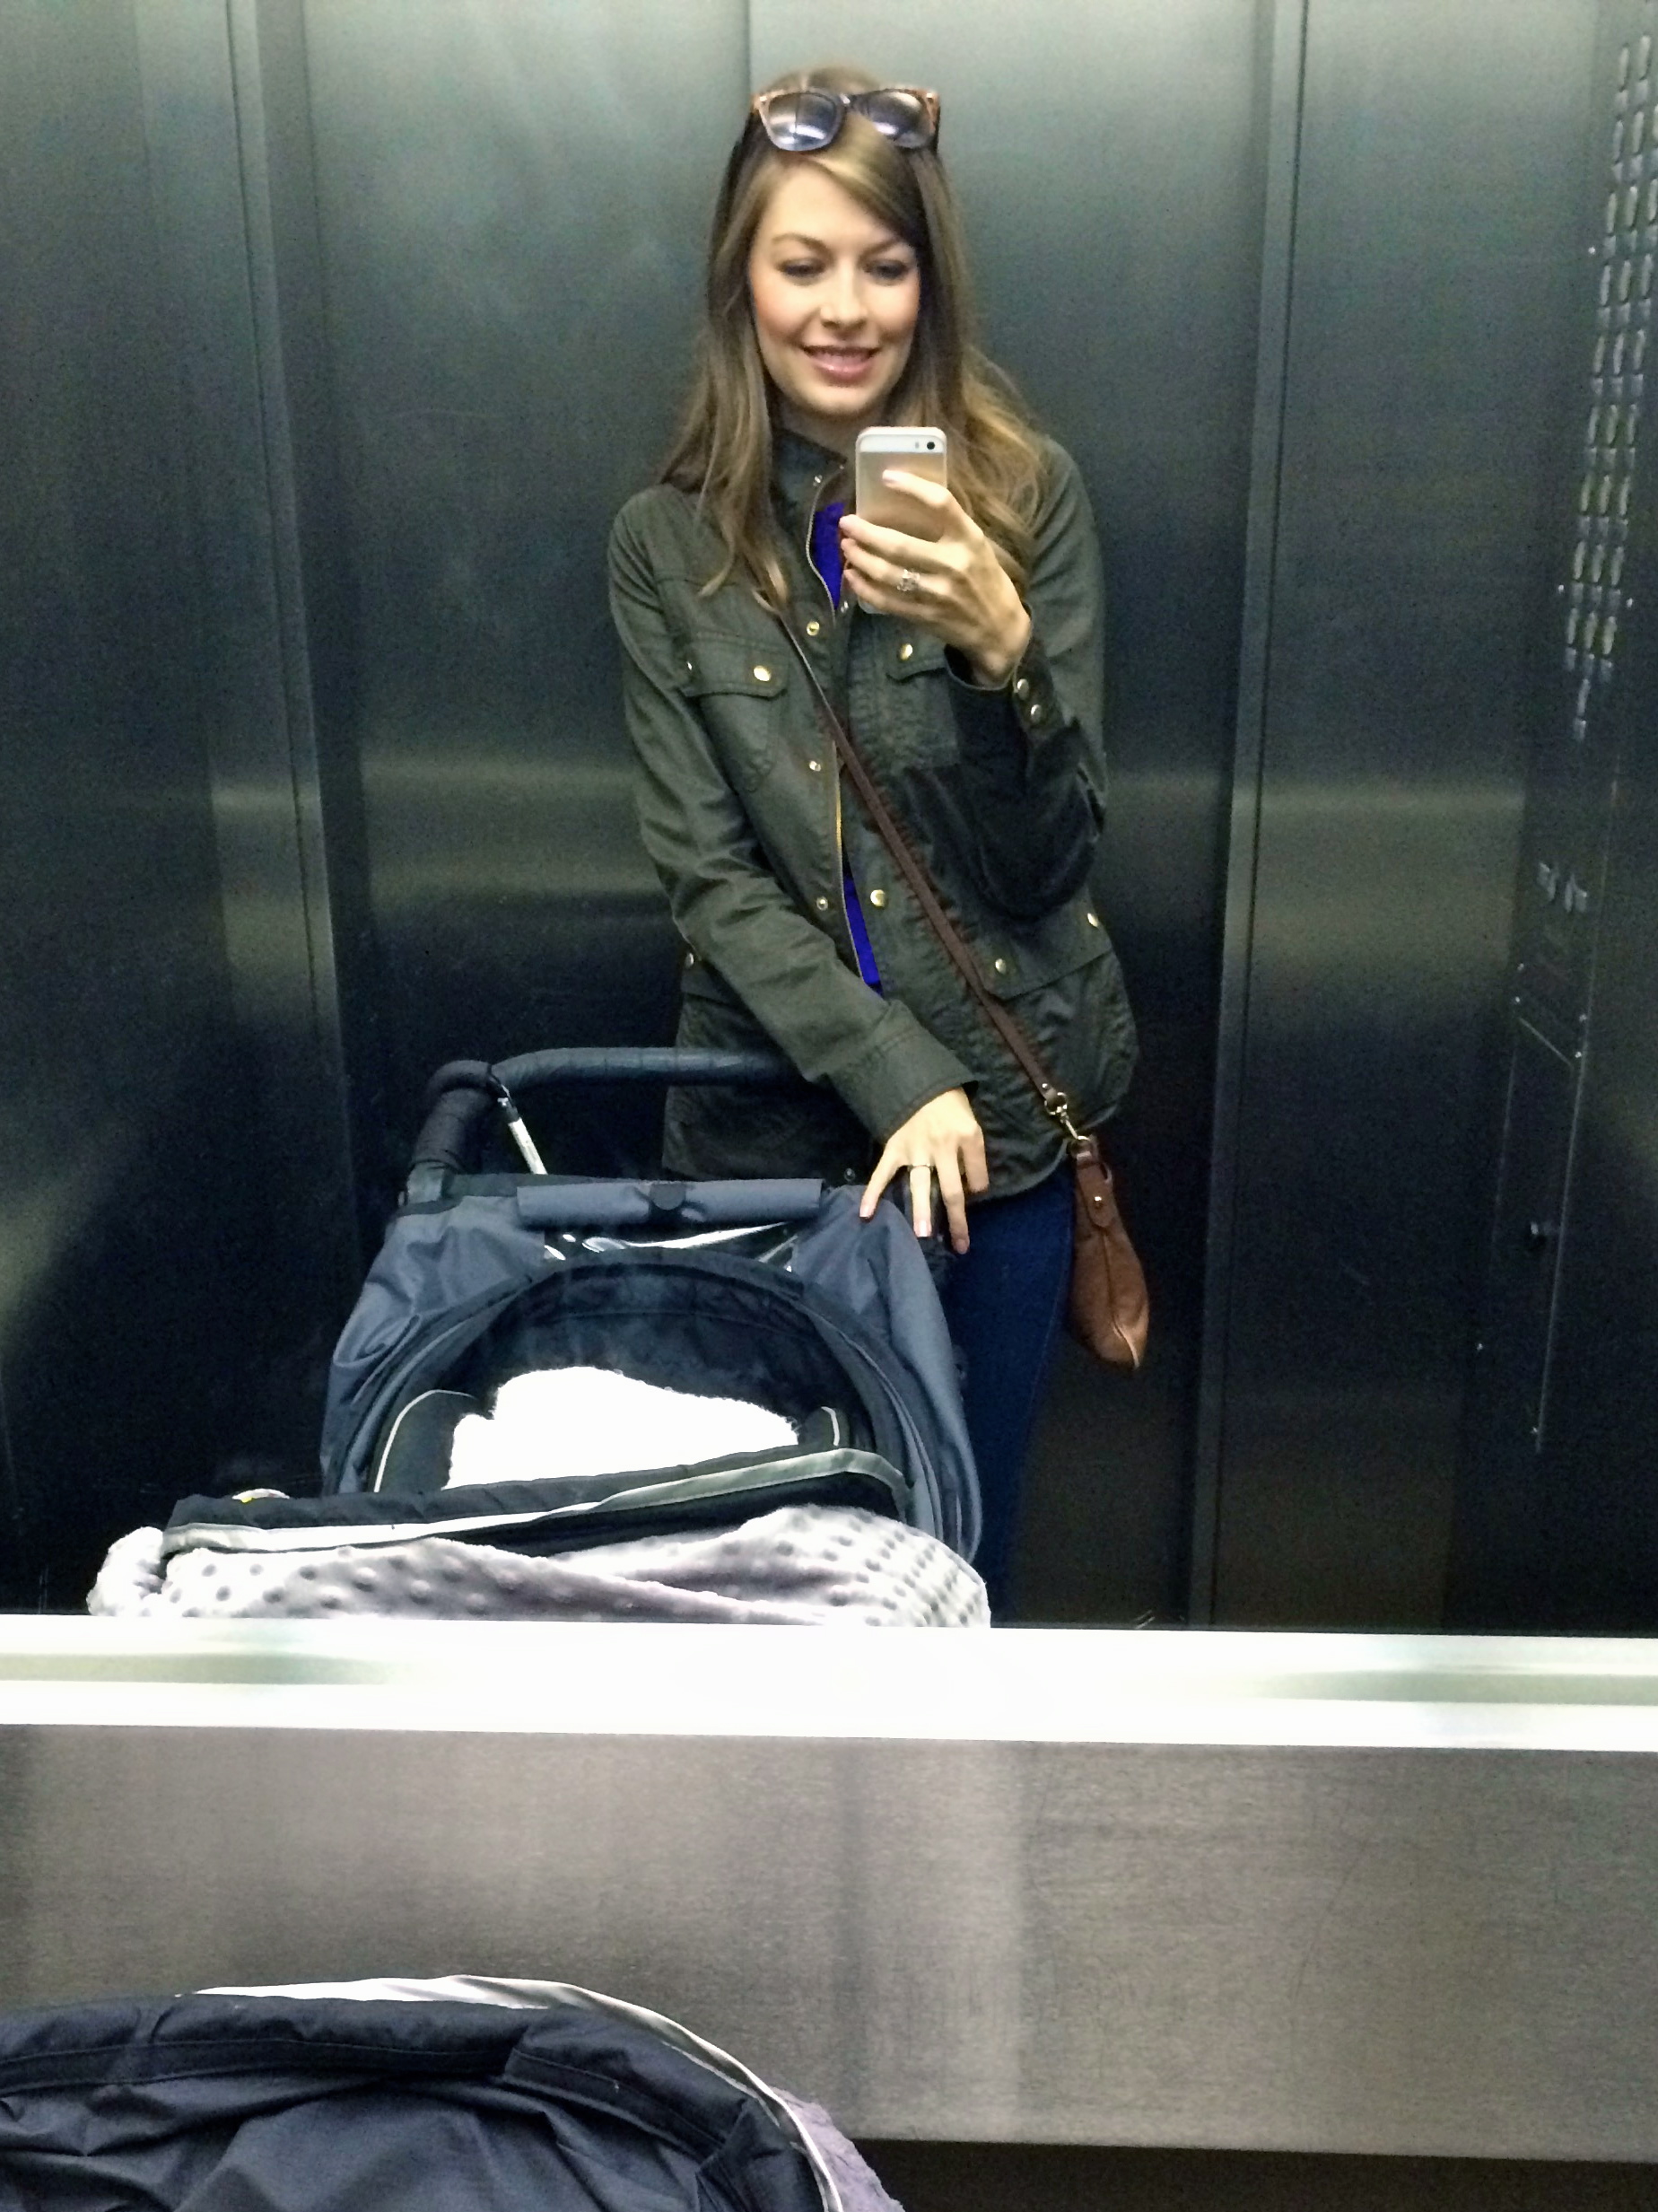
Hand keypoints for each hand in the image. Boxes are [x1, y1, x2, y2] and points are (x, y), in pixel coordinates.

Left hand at [839, 472, 1032, 686]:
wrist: (998, 628)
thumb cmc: (985, 578)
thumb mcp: (976, 545)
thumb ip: (948, 528)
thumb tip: (904, 504)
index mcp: (969, 539)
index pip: (941, 503)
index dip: (912, 487)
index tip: (887, 477)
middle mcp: (954, 564)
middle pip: (900, 545)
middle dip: (866, 532)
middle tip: (847, 522)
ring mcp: (937, 593)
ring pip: (888, 574)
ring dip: (860, 558)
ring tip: (847, 546)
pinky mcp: (925, 615)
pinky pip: (887, 601)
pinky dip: (864, 588)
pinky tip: (852, 576)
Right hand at [860, 1087, 988, 1252]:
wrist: (920, 1078)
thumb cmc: (950, 1102)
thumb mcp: (972, 1121)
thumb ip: (971, 1151)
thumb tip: (969, 1184)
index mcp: (968, 1137)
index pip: (979, 1176)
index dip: (979, 1187)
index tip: (974, 1189)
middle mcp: (943, 1147)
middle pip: (952, 1191)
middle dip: (957, 1220)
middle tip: (959, 1245)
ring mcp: (917, 1150)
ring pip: (920, 1186)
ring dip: (921, 1211)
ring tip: (923, 1235)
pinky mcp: (895, 1149)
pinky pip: (883, 1173)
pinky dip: (872, 1193)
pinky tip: (865, 1213)